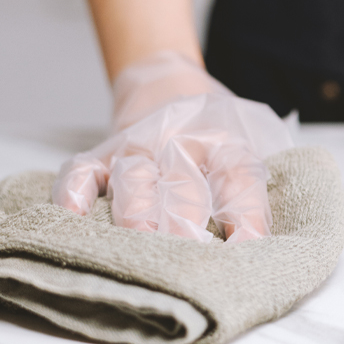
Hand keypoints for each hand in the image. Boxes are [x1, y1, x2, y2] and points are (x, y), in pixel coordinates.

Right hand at [51, 51, 292, 241]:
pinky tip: (72, 216)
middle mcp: (181, 142)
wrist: (169, 85)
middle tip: (192, 259)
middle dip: (186, 223)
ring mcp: (138, 147)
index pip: (239, 177)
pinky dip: (72, 192)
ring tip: (140, 243)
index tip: (248, 249)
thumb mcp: (256, 144)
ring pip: (133, 177)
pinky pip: (81, 171)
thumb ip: (260, 189)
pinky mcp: (102, 154)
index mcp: (226, 142)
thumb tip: (271, 250)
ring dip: (136, 212)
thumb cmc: (219, 134)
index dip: (246, 214)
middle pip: (183, 181)